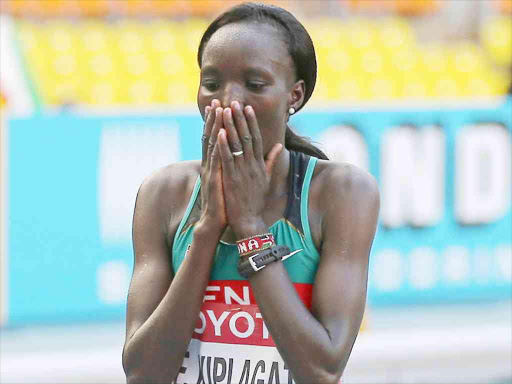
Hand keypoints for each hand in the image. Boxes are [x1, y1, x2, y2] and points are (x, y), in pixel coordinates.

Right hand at [198, 100, 227, 231]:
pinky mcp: (215, 179)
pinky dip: (219, 146)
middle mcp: (211, 165)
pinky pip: (217, 160)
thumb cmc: (225, 202)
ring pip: (213, 144)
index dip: (218, 123)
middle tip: (217, 101)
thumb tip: (239, 157)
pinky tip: (221, 133)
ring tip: (218, 110)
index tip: (221, 107)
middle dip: (214, 119)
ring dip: (216, 126)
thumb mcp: (230, 181)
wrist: (216, 222)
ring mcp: (211, 171)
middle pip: (212, 137)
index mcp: (216, 164)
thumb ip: (233, 167)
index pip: (217, 140)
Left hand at [217, 101, 282, 238]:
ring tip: (225, 110)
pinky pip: (227, 158)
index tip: (247, 108)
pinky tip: (219, 132)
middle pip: (246, 137)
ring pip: (236, 144)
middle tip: (234, 102)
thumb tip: (280, 146)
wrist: (250, 221)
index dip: (251, 122)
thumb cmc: (256, 201)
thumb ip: (271, 161)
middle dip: (240, 118)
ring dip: (230, 126)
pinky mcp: (232, 178)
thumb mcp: (266, 179)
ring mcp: (242, 171)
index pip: (256, 138)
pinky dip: (223, 145)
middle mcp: (252, 165)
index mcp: (259, 164)